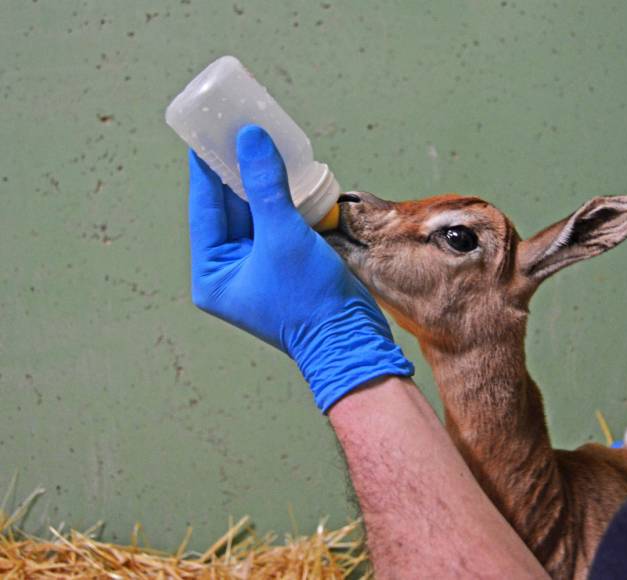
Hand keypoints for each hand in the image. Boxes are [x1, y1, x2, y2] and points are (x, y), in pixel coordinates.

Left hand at [188, 125, 412, 410]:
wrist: (352, 340)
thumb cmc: (308, 300)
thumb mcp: (282, 237)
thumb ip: (265, 186)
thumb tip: (249, 139)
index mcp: (213, 271)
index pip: (206, 206)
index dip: (208, 166)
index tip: (208, 130)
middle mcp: (232, 268)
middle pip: (230, 206)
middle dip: (239, 169)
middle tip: (240, 127)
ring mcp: (261, 265)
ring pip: (257, 210)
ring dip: (263, 180)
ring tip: (264, 140)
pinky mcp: (288, 262)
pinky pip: (279, 220)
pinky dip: (284, 197)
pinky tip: (289, 169)